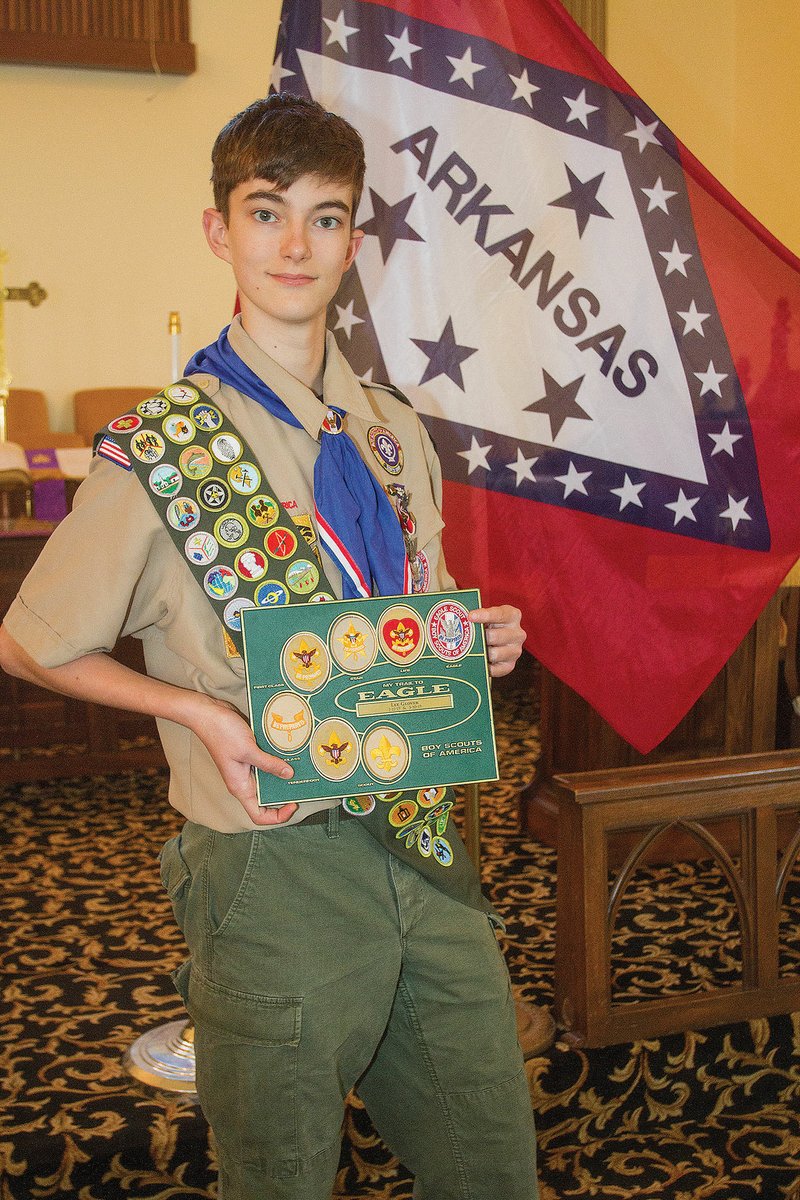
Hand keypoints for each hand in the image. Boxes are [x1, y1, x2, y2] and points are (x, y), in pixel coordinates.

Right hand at [191, 696, 298, 825]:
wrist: (209, 713)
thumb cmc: (221, 733)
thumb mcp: (248, 750)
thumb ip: (268, 764)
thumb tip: (288, 775)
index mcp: (240, 787)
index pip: (258, 815)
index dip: (277, 816)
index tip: (292, 805)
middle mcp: (243, 781)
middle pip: (265, 799)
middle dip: (283, 795)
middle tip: (301, 785)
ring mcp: (246, 768)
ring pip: (267, 780)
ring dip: (282, 775)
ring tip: (300, 769)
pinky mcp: (249, 755)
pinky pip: (266, 763)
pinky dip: (277, 761)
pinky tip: (290, 754)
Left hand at [469, 605, 524, 678]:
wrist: (493, 640)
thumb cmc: (486, 625)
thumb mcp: (484, 616)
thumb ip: (477, 615)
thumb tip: (460, 619)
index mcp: (513, 616)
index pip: (500, 614)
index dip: (485, 615)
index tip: (470, 616)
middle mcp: (518, 633)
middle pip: (496, 636)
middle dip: (480, 638)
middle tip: (468, 638)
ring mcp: (515, 651)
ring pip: (495, 654)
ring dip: (482, 653)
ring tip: (473, 650)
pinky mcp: (510, 665)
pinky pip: (496, 669)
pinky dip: (485, 667)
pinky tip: (478, 662)